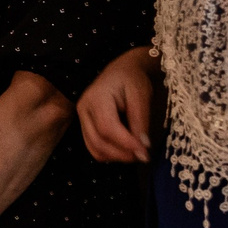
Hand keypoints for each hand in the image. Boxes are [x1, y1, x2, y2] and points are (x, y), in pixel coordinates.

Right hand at [78, 47, 158, 162]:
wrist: (121, 71)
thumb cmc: (132, 79)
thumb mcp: (141, 95)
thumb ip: (140, 121)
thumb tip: (143, 147)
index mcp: (96, 97)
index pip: (107, 127)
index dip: (126, 143)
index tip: (145, 153)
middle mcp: (83, 109)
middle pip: (98, 142)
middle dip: (121, 154)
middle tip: (143, 156)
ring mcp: (81, 119)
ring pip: (94, 148)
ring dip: (116, 157)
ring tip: (135, 153)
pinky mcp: (85, 126)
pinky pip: (94, 147)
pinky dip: (110, 154)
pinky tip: (125, 149)